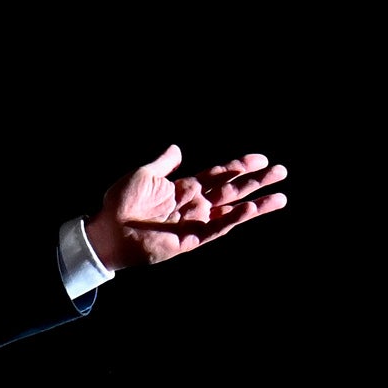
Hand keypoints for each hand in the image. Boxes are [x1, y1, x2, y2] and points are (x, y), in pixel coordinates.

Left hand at [85, 144, 286, 271]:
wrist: (106, 232)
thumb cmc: (120, 203)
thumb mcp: (143, 175)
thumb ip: (164, 163)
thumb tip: (177, 148)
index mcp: (184, 188)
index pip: (218, 175)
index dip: (239, 166)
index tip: (261, 158)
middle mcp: (193, 205)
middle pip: (231, 190)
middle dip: (256, 181)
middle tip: (281, 172)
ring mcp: (194, 222)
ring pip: (231, 211)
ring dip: (255, 204)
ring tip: (280, 197)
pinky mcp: (189, 239)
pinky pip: (216, 228)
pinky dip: (234, 219)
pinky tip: (251, 209)